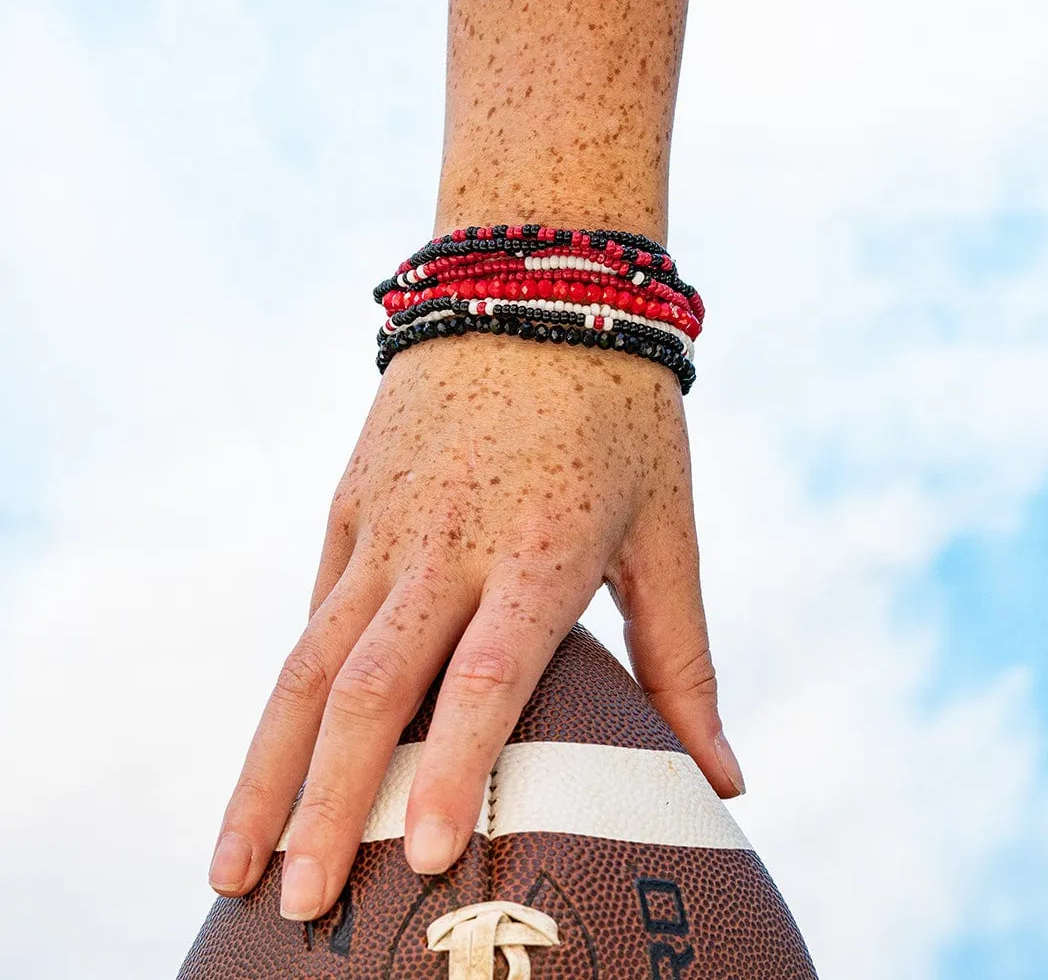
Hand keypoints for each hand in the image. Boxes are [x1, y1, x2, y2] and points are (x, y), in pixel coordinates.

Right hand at [207, 333, 744, 920]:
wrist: (531, 289)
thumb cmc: (618, 415)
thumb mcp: (667, 528)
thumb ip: (684, 659)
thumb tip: (723, 781)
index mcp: (542, 548)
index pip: (486, 674)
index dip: (454, 764)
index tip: (427, 859)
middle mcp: (448, 540)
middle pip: (365, 686)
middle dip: (322, 804)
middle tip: (293, 905)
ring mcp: (386, 520)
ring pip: (307, 658)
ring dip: (264, 767)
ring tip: (231, 862)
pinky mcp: (351, 502)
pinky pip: (317, 607)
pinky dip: (291, 693)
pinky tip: (270, 765)